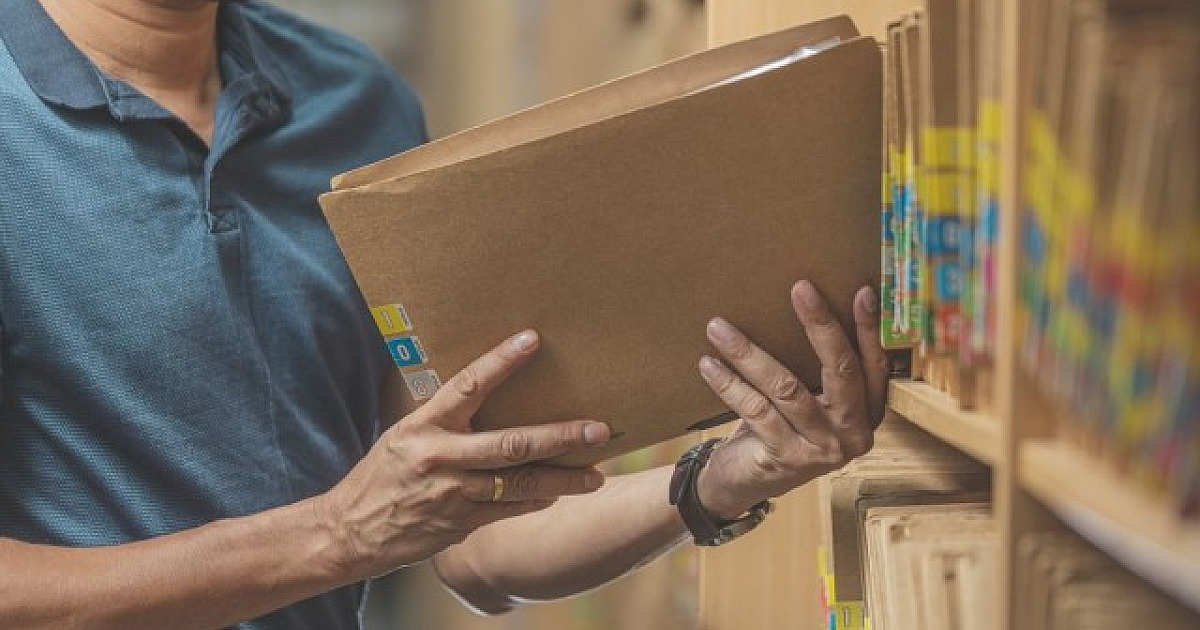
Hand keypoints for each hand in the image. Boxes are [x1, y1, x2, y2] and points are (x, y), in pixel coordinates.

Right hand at [314, 330, 610, 580]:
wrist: (350, 531)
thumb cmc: (384, 473)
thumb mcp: (406, 433)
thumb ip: (445, 418)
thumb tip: (488, 391)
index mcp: (424, 426)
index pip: (467, 385)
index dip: (500, 362)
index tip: (532, 339)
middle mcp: (440, 458)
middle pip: (511, 445)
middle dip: (560, 437)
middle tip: (598, 430)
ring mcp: (453, 495)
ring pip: (520, 485)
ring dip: (563, 480)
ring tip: (596, 475)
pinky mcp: (460, 525)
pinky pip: (509, 511)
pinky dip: (536, 501)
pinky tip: (559, 492)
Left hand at [694, 281, 887, 519]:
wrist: (745, 482)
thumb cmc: (780, 427)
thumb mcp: (808, 399)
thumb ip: (818, 368)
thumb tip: (806, 303)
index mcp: (868, 413)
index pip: (873, 364)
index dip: (869, 328)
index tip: (861, 290)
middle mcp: (853, 433)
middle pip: (840, 370)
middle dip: (820, 324)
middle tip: (801, 288)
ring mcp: (822, 449)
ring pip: (786, 388)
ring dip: (749, 352)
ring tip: (718, 327)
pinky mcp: (787, 458)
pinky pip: (755, 410)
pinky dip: (729, 383)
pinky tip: (709, 363)